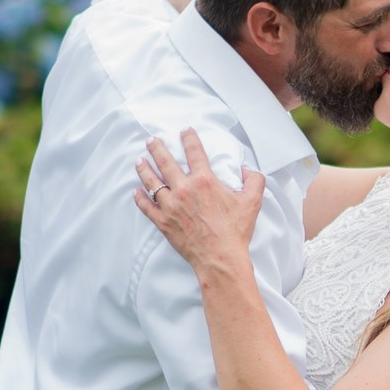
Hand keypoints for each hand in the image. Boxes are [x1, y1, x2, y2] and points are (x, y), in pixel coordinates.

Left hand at [133, 131, 263, 273]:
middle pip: (165, 162)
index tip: (185, 131)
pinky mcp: (163, 222)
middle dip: (157, 148)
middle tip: (152, 140)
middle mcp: (184, 189)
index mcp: (204, 181)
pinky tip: (136, 192)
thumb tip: (248, 170)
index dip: (189, 138)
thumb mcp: (252, 202)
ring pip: (152, 182)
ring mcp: (171, 206)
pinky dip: (140, 198)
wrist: (220, 258)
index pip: (194, 152)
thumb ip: (254, 181)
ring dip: (144, 169)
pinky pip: (146, 207)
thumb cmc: (236, 232)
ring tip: (139, 161)